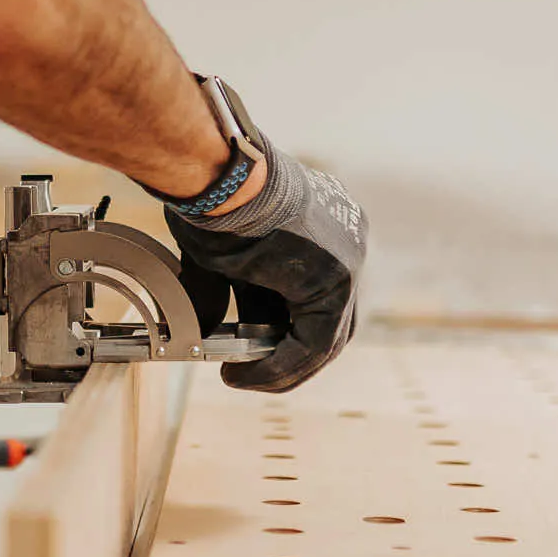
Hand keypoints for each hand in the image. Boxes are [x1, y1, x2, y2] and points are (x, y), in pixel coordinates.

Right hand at [162, 144, 367, 393]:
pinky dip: (282, 365)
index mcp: (325, 225)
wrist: (218, 177)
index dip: (281, 330)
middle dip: (285, 352)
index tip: (245, 349)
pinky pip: (316, 341)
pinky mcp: (338, 280)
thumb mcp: (225, 252)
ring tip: (240, 379)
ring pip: (325, 336)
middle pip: (325, 318)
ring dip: (282, 367)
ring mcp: (348, 259)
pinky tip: (246, 375)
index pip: (314, 294)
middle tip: (247, 371)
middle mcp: (347, 242)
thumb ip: (232, 290)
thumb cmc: (212, 199)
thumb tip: (208, 326)